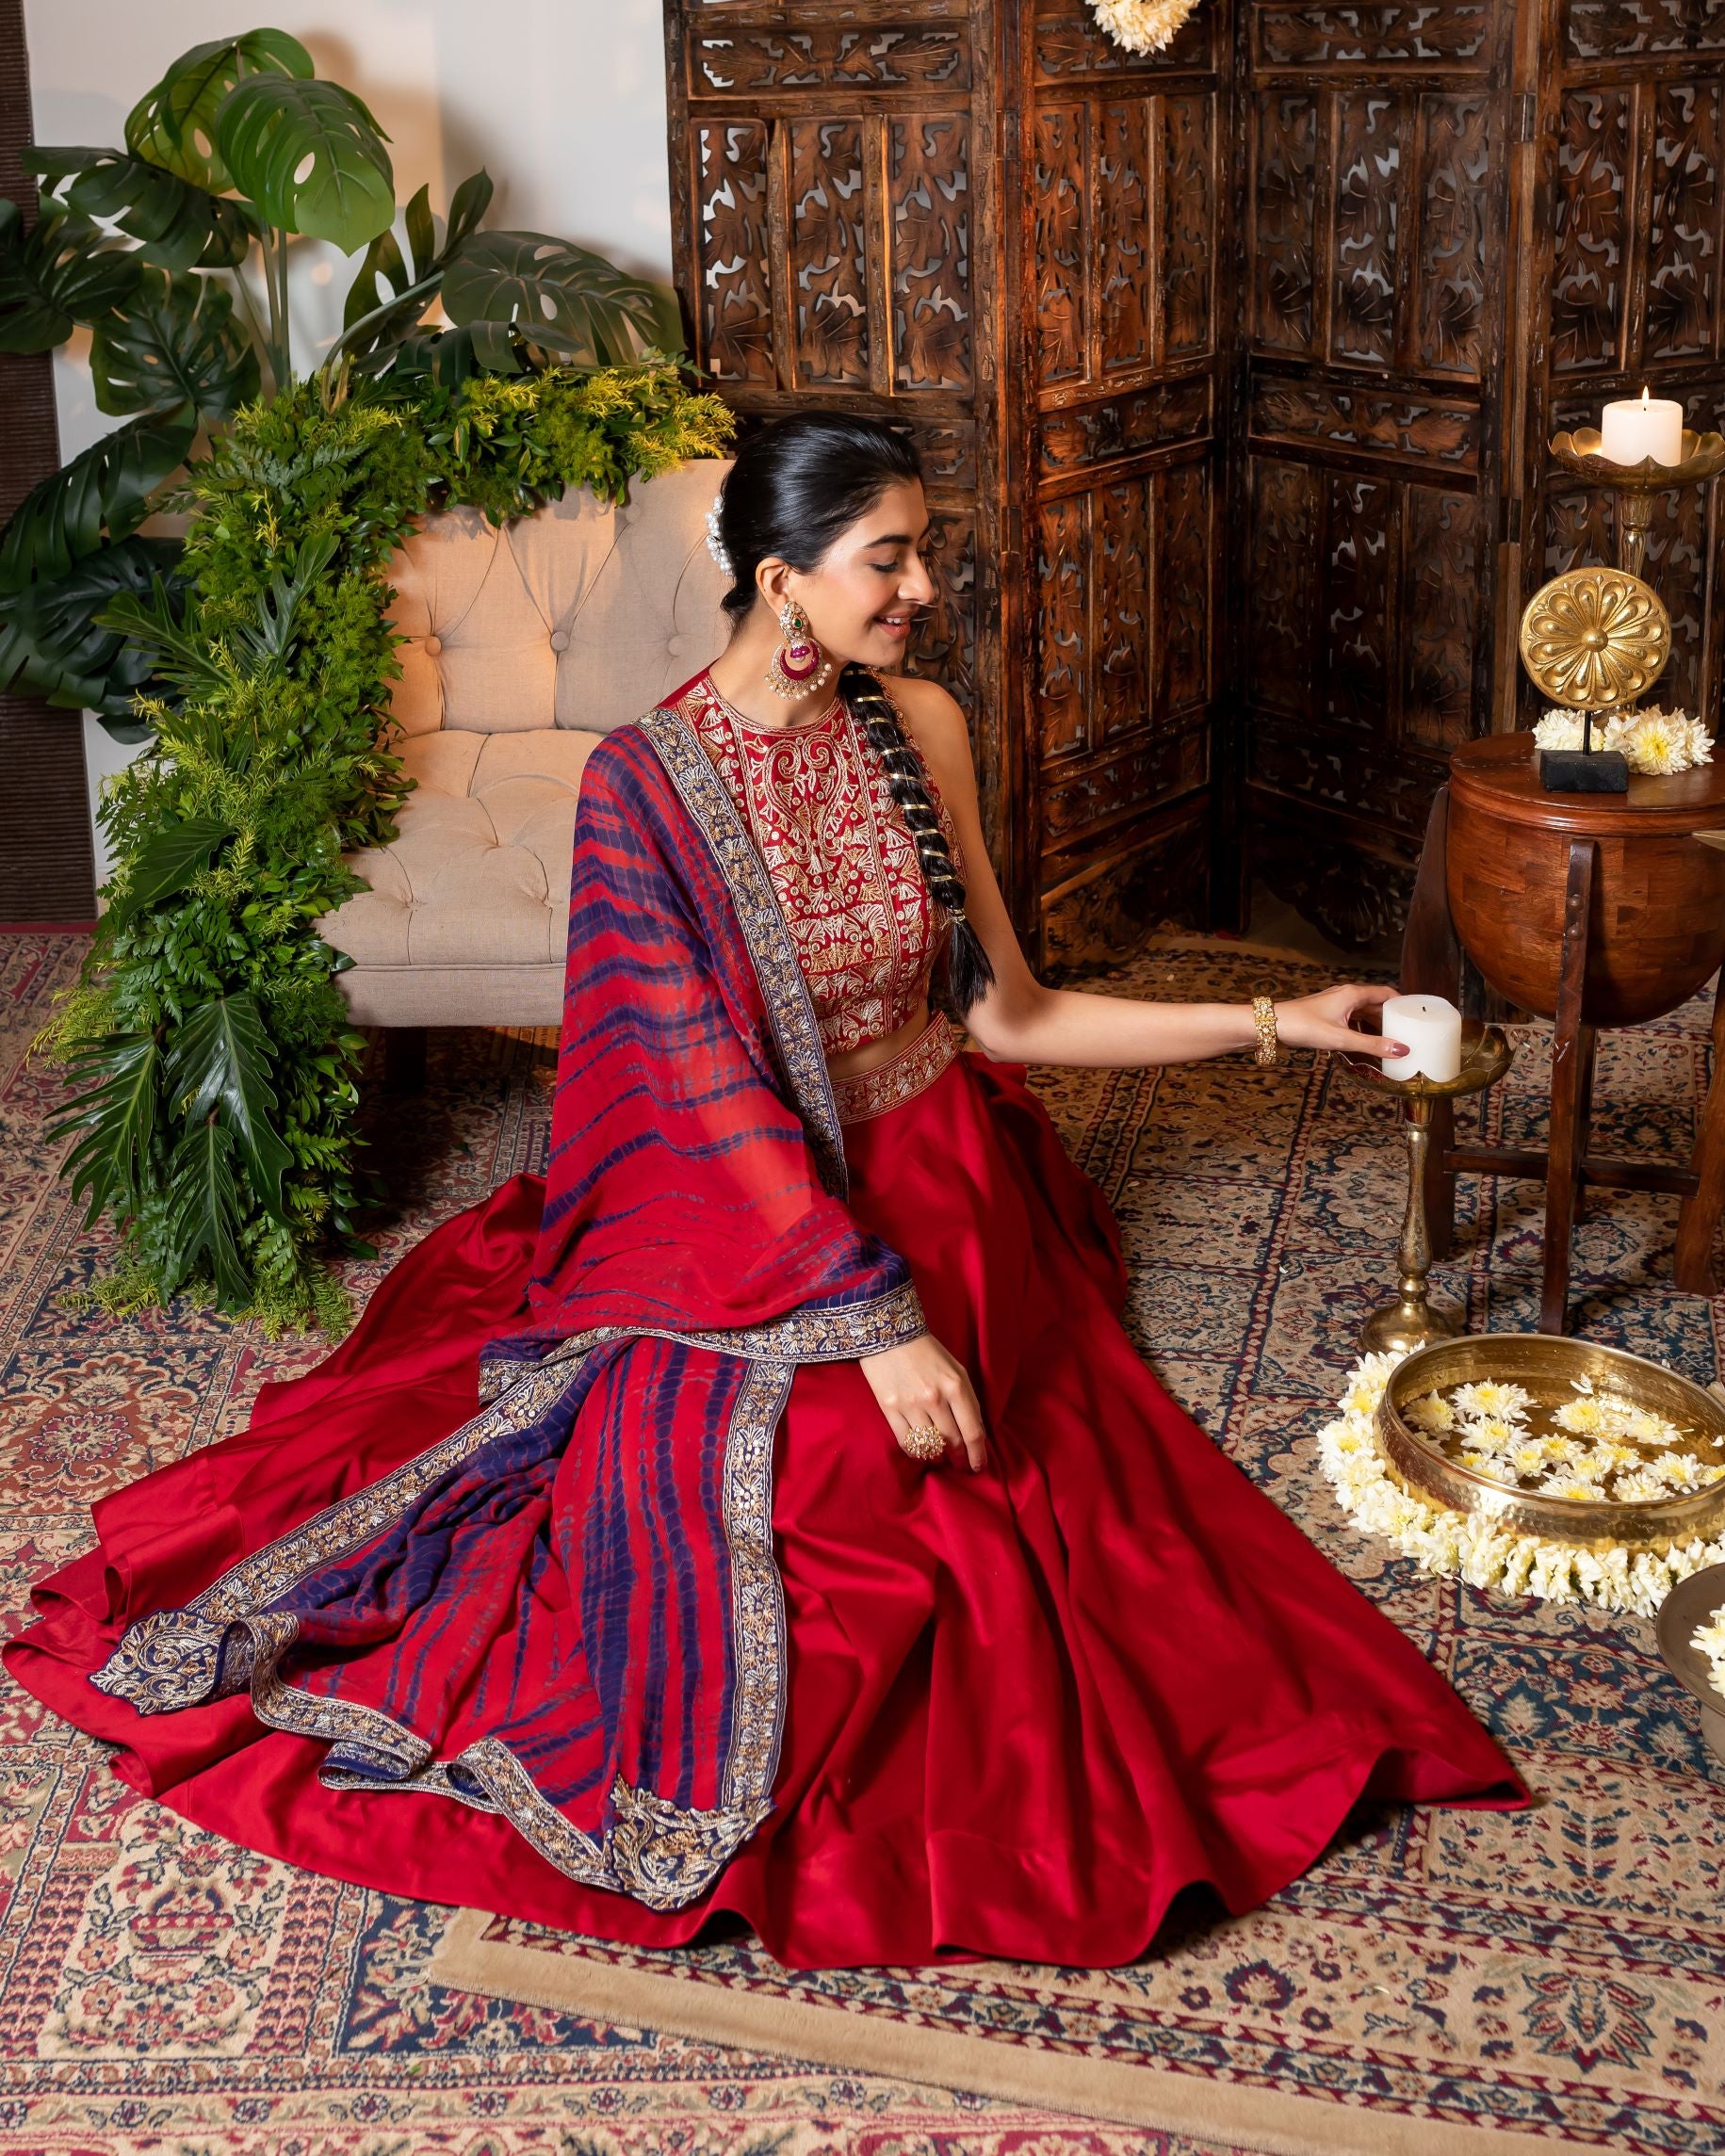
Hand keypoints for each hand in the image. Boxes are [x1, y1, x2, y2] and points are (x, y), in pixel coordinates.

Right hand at [859, 1333, 987, 1472]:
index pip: (973, 1432)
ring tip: (942, 1459)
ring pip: (930, 1445)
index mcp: (956, 1386)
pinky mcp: (890, 1408)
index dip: (978, 1455)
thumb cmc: (928, 1353)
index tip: (978, 1465)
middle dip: (960, 1459)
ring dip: (939, 1457)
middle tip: (962, 1465)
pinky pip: (906, 1442)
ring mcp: (911, 1405)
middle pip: (953, 1442)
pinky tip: (922, 1452)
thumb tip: (976, 1432)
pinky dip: (917, 1452)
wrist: (890, 1334)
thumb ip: (968, 1400)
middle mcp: (935, 1398)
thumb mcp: (957, 1370)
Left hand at [1273, 983, 1407, 1059]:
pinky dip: (1361, 1028)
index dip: (1401, 1002)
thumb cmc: (1303, 1027)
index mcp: (1352, 994)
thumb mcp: (1341, 1038)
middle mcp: (1345, 995)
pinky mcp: (1326, 1013)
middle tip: (1405, 1032)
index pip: (1385, 992)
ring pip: (1362, 1012)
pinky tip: (1364, 1042)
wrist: (1271, 1025)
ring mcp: (1335, 1003)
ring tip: (1389, 1040)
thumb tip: (1401, 1049)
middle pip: (1375, 1003)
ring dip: (1375, 1024)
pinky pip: (1351, 1018)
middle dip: (1390, 1017)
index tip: (1415, 1015)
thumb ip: (1372, 1044)